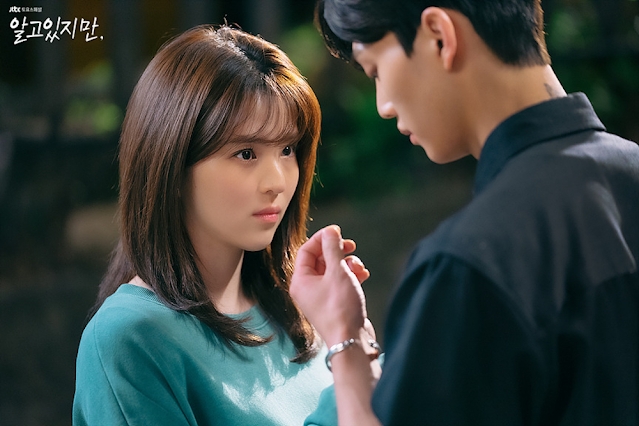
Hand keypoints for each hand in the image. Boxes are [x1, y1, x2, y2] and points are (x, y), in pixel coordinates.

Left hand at [291, 225, 369, 345]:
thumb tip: (330, 231)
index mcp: (300, 281)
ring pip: (333, 270)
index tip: (338, 232)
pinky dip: (351, 276)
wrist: (351, 341)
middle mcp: (307, 289)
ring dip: (347, 264)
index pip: (306, 249)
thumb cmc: (341, 307)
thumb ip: (333, 248)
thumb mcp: (337, 271)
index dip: (322, 238)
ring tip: (359, 267)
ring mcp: (320, 297)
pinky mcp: (334, 304)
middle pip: (320, 259)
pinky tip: (363, 275)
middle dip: (337, 251)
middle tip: (351, 246)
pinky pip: (340, 282)